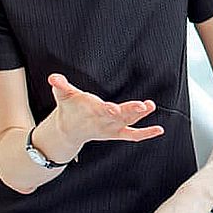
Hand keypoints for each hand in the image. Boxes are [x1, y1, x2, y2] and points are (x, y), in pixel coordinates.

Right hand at [44, 73, 163, 156]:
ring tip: (151, 106)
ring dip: (141, 117)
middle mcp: (104, 122)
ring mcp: (112, 128)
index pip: (101, 111)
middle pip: (119, 117)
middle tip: (144, 106)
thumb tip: (53, 78)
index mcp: (92, 112)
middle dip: (131, 112)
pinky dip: (145, 133)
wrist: (68, 131)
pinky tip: (159, 129)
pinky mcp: (118, 133)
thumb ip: (60, 86)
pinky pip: (133, 135)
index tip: (115, 109)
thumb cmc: (69, 108)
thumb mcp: (62, 95)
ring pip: (128, 124)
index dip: (109, 110)